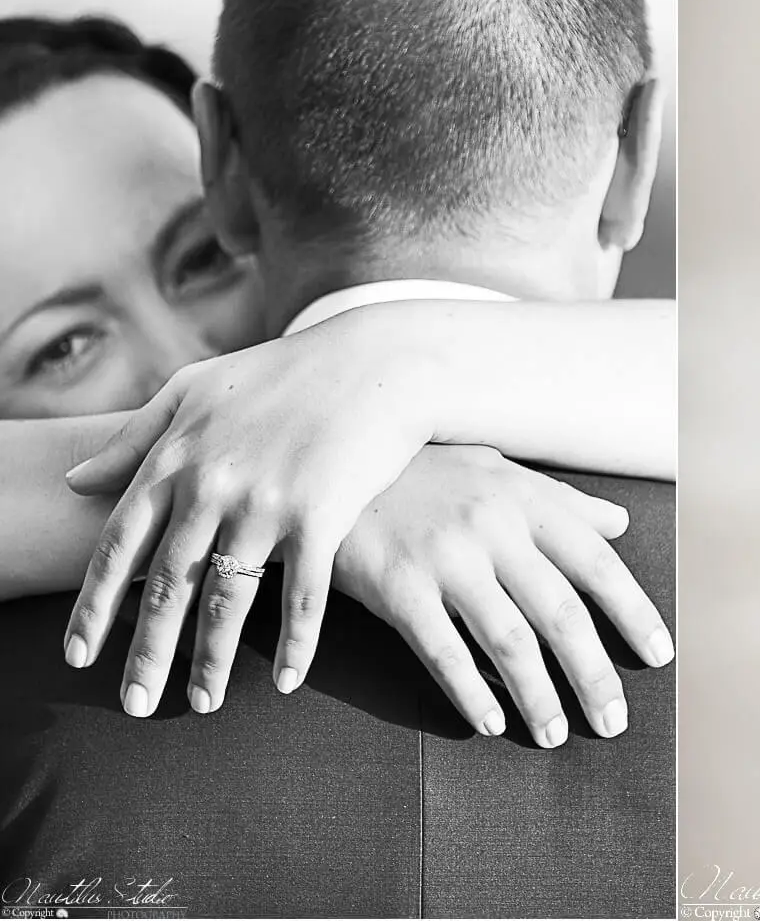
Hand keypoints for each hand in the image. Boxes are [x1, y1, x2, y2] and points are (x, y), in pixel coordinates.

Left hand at [62, 314, 437, 713]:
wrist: (375, 362)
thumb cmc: (284, 373)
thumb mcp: (196, 390)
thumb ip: (134, 438)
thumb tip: (76, 480)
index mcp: (176, 458)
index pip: (118, 548)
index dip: (95, 607)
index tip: (79, 656)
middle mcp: (212, 486)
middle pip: (167, 587)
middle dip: (148, 654)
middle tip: (136, 706)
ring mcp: (267, 503)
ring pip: (228, 599)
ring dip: (211, 659)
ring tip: (202, 704)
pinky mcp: (323, 516)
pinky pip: (302, 595)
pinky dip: (294, 643)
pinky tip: (285, 680)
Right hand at [325, 445, 672, 745]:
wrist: (332, 465)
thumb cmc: (423, 474)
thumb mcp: (495, 471)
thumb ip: (561, 502)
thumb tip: (620, 523)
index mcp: (525, 502)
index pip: (597, 565)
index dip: (633, 613)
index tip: (659, 656)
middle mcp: (493, 529)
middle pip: (560, 614)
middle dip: (593, 674)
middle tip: (612, 721)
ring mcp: (445, 558)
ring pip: (508, 640)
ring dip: (537, 696)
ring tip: (555, 735)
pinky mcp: (396, 586)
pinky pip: (442, 651)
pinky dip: (468, 692)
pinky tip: (489, 723)